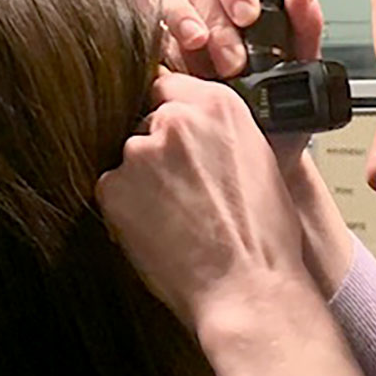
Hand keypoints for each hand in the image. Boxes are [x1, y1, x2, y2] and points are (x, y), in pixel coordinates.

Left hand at [96, 69, 311, 338]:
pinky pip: (112, 191)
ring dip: (143, 182)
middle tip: (185, 193)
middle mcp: (176, 119)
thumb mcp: (260, 161)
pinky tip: (160, 232)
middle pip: (148, 124)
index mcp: (219, 105)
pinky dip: (127, 210)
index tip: (176, 141)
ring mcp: (141, 152)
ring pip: (130, 159)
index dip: (174, 121)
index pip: (172, 88)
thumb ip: (221, 133)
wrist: (247, 287)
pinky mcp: (114, 187)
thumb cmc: (263, 238)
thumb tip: (198, 132)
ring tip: (177, 219)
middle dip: (159, 154)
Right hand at [154, 0, 323, 173]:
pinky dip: (156, 34)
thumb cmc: (279, 118)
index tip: (248, 15)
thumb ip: (306, 23)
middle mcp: (210, 8)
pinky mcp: (156, 52)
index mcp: (245, 2)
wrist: (259, 164)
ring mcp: (180, 27)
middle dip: (217, 20)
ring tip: (200, 52)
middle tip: (233, 59)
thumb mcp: (301, 72)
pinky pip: (145, 23)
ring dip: (182, 18)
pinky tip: (173, 62)